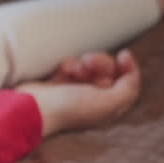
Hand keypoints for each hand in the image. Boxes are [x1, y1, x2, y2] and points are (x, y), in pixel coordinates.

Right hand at [16, 50, 141, 135]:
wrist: (33, 107)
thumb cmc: (70, 108)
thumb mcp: (107, 103)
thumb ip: (128, 89)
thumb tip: (130, 72)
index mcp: (108, 108)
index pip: (129, 83)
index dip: (130, 67)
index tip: (123, 54)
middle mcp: (95, 100)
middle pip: (110, 70)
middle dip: (101, 62)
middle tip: (88, 63)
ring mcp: (77, 91)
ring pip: (91, 65)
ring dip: (83, 63)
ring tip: (72, 69)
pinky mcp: (60, 83)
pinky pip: (72, 66)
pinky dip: (68, 65)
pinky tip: (62, 72)